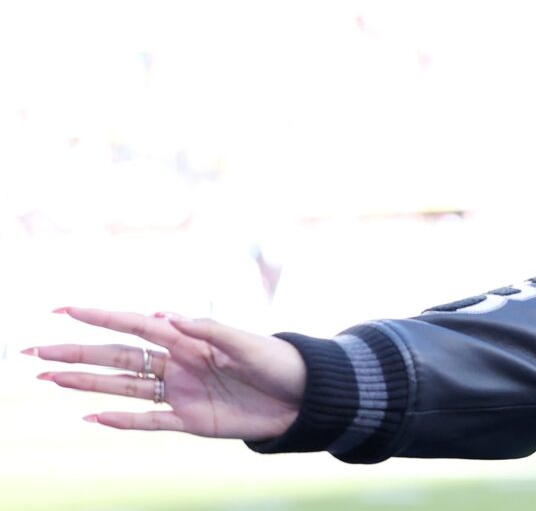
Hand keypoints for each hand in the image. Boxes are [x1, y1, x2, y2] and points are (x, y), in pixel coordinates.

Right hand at [27, 307, 304, 440]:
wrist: (304, 398)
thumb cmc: (280, 362)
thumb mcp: (248, 342)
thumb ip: (209, 329)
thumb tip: (165, 314)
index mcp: (190, 340)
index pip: (136, 325)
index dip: (101, 317)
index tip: (65, 309)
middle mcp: (177, 365)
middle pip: (117, 357)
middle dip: (76, 352)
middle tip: (34, 351)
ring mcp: (180, 393)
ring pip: (122, 387)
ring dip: (85, 383)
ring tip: (47, 378)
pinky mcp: (190, 421)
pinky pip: (147, 421)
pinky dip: (119, 420)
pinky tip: (89, 416)